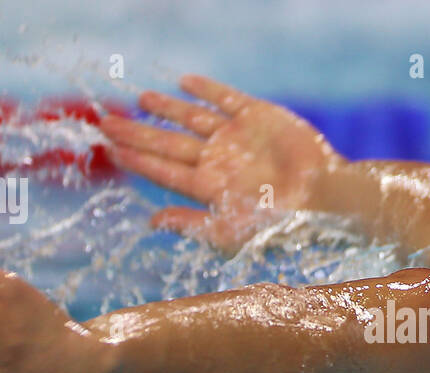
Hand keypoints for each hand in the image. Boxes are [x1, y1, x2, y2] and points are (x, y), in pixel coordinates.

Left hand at [100, 74, 345, 252]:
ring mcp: (237, 138)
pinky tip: (184, 82)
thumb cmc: (279, 226)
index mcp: (209, 188)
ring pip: (192, 119)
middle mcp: (219, 161)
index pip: (163, 170)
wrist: (324, 200)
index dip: (135, 159)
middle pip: (167, 143)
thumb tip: (151, 221)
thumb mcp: (228, 234)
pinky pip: (226, 99)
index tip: (109, 148)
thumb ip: (190, 224)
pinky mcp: (259, 117)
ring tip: (140, 99)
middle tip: (105, 122)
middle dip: (136, 132)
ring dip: (166, 108)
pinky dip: (207, 90)